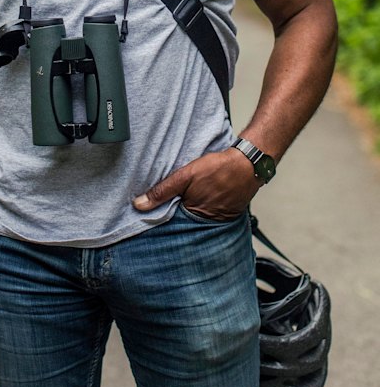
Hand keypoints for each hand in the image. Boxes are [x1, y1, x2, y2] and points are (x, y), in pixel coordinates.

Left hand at [132, 148, 261, 220]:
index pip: (170, 223)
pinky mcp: (226, 214)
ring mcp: (218, 220)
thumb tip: (139, 205)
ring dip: (189, 213)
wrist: (247, 164)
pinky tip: (202, 199)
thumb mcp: (184, 176)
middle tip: (166, 207)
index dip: (160, 217)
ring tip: (186, 201)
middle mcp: (205, 223)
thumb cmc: (217, 169)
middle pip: (183, 223)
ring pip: (196, 219)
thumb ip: (162, 191)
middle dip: (174, 217)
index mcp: (192, 216)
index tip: (149, 216)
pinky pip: (210, 215)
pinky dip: (203, 209)